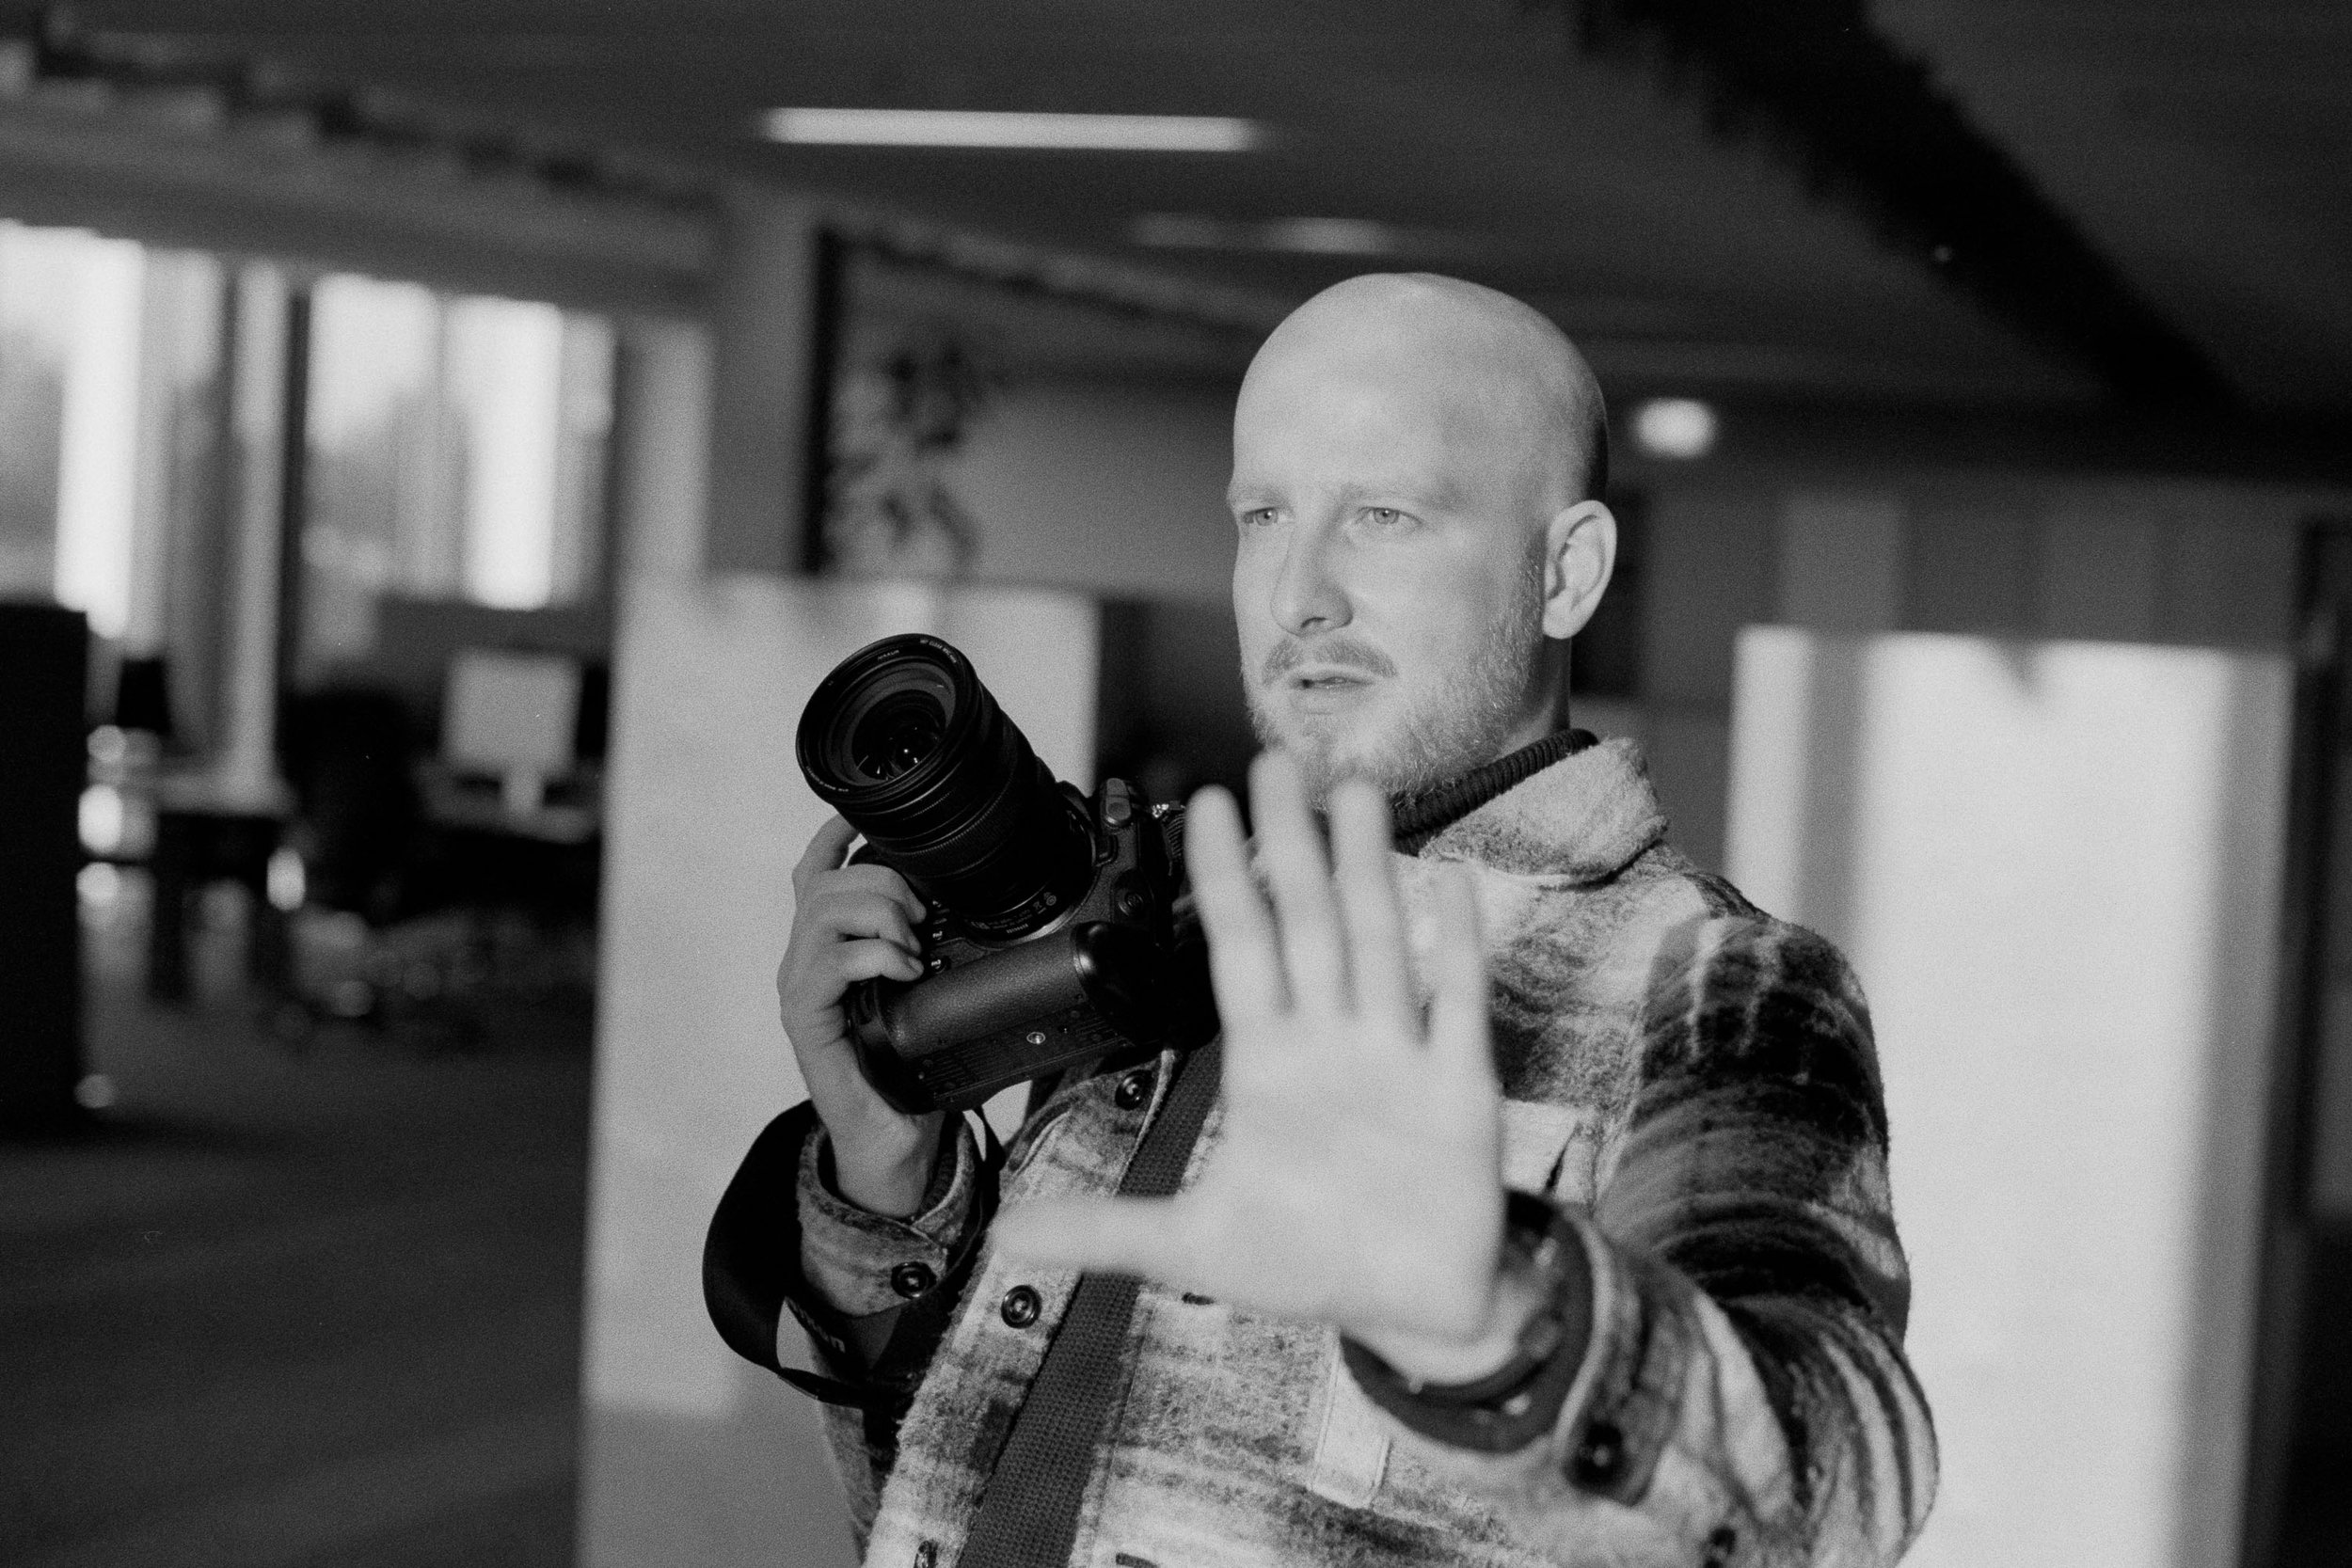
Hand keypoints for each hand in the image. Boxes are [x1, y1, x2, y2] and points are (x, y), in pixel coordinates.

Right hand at [777, 816, 943, 1215]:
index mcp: (828, 945)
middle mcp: (804, 959)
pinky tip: (904, 970)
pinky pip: (829, 961)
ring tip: (912, 946)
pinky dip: (873, 954)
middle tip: (922, 916)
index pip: (814, 873)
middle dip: (884, 883)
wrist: (893, 1135)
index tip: (863, 815)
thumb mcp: (924, 990)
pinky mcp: (806, 1019)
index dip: (832, 836)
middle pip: (825, 882)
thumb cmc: (908, 1065)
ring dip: (881, 915)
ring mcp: (801, 987)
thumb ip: (928, 946)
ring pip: (825, 911)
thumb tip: (967, 910)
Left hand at [995, 751, 1527, 1382]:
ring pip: (1378, 942)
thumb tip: (1005, 1234)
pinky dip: (1456, 945)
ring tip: (1355, 790)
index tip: (1204, 806)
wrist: (1414, 1310)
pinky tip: (1448, 883)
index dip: (1222, 879)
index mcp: (1268, 1064)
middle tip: (1276, 760)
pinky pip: (1458, 1004)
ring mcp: (1397, 1055)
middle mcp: (1331, 1040)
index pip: (1238, 948)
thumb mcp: (1195, 1246)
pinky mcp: (1460, 1087)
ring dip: (1368, 868)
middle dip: (1291, 844)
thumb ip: (1106, 1229)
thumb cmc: (1313, 1262)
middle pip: (1307, 922)